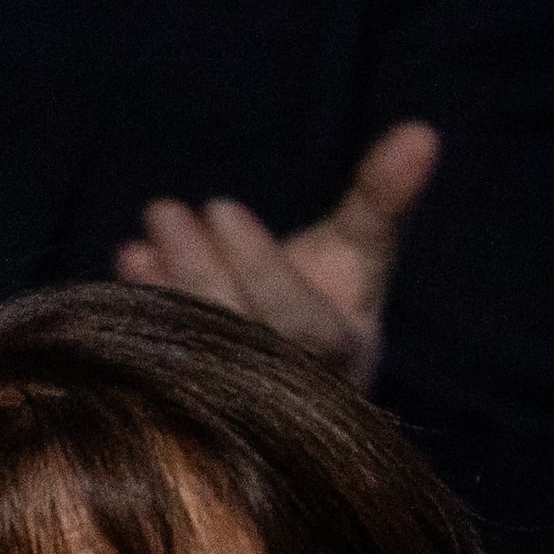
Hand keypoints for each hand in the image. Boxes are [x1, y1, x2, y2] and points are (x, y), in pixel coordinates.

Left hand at [112, 119, 437, 391]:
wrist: (287, 375)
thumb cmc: (327, 301)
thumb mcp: (360, 252)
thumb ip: (383, 199)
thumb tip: (423, 131)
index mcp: (341, 357)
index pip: (301, 324)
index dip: (260, 269)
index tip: (220, 205)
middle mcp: (292, 393)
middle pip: (242, 342)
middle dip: (200, 273)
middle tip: (166, 210)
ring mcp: (240, 414)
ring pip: (194, 362)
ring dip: (162, 294)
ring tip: (142, 238)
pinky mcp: (193, 422)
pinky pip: (158, 379)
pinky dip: (139, 321)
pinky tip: (129, 268)